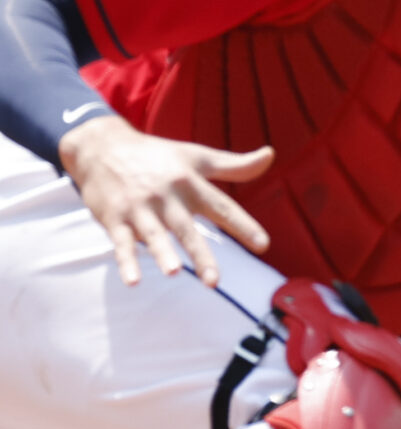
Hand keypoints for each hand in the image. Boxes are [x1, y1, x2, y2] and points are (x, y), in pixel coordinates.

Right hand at [58, 117, 272, 286]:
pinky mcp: (114, 218)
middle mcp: (167, 196)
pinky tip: (133, 281)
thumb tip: (270, 155)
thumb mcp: (197, 157)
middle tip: (214, 281)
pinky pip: (121, 243)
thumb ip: (235, 165)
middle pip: (187, 228)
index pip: (222, 207)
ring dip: (162, 254)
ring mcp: (139, 208)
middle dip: (201, 255)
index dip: (243, 225)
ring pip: (153, 236)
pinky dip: (126, 261)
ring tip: (174, 273)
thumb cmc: (158, 156)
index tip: (263, 245)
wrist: (102, 147)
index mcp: (191, 183)